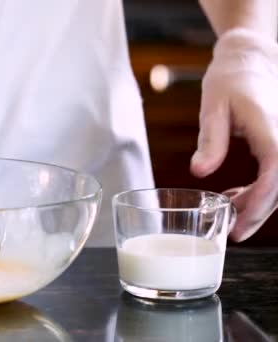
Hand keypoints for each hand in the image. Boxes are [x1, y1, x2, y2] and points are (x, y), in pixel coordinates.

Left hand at [190, 28, 277, 241]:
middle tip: (233, 233)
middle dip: (258, 213)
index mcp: (273, 130)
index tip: (238, 223)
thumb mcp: (212, 107)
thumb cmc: (229, 80)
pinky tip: (235, 195)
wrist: (249, 60)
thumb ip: (209, 141)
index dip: (259, 203)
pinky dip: (258, 190)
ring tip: (227, 213)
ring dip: (258, 203)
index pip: (274, 174)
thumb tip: (200, 172)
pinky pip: (276, 174)